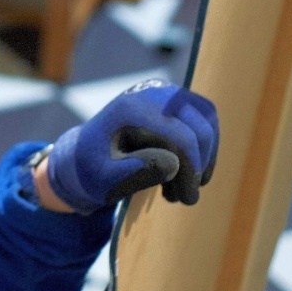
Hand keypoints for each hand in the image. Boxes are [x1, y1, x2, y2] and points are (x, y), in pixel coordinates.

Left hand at [43, 79, 218, 214]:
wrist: (84, 155)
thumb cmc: (93, 170)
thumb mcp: (104, 179)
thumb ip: (135, 172)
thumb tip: (173, 163)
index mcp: (131, 109)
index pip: (180, 136)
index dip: (191, 170)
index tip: (188, 199)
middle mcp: (151, 92)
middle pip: (199, 127)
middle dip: (199, 165)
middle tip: (185, 197)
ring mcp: (164, 91)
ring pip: (207, 120)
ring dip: (204, 155)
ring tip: (183, 185)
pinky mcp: (173, 98)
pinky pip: (204, 117)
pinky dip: (203, 145)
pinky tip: (185, 171)